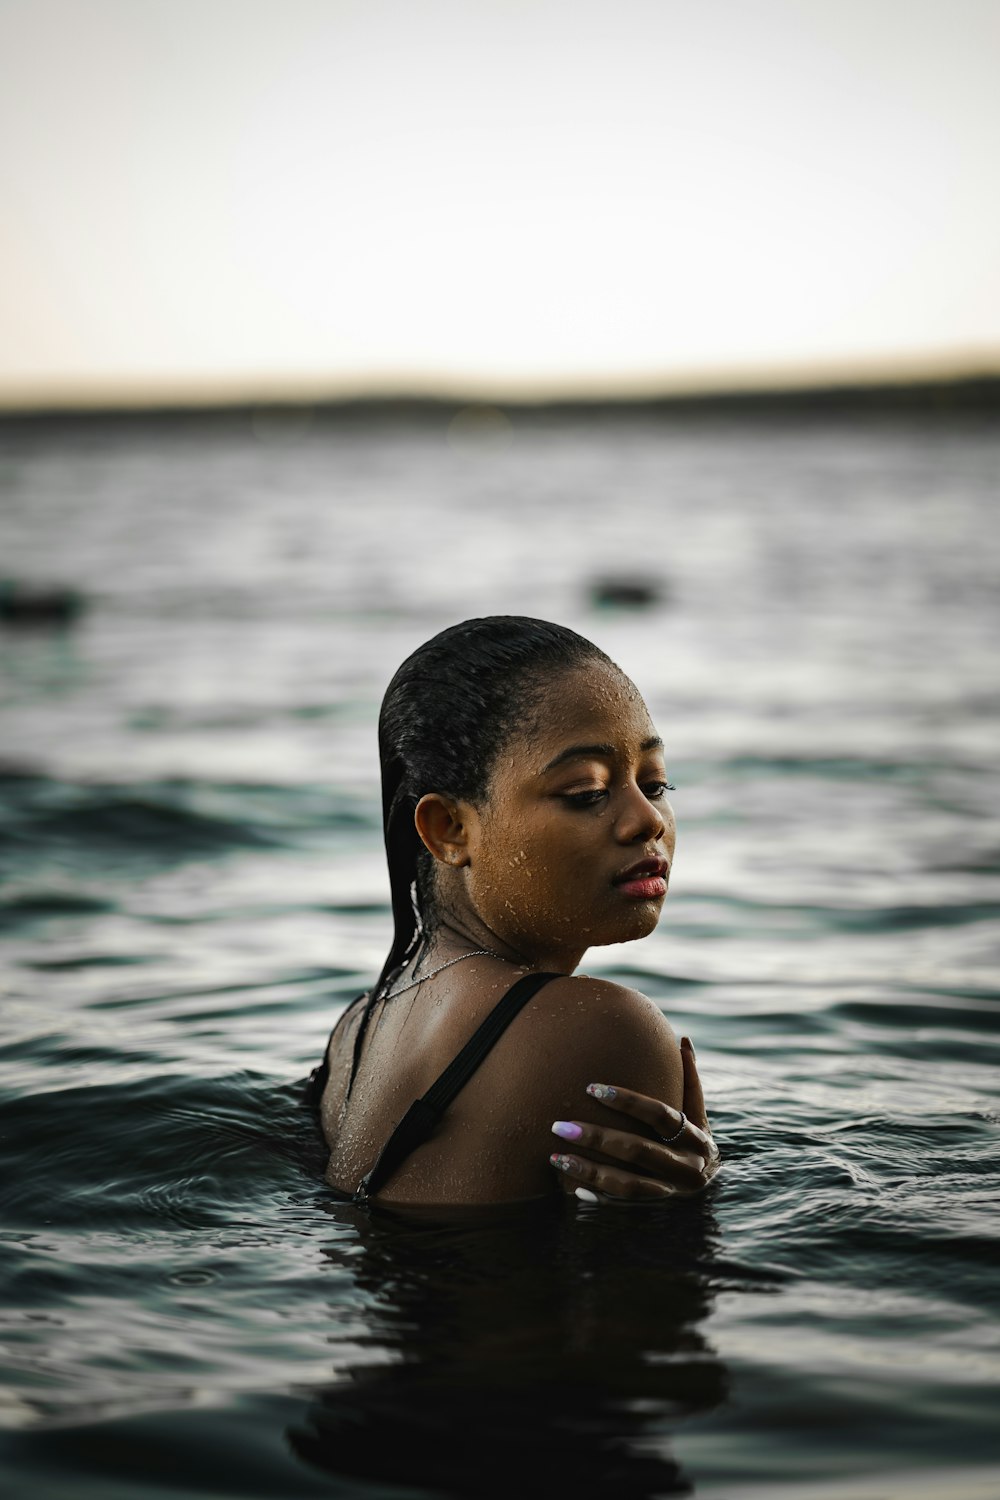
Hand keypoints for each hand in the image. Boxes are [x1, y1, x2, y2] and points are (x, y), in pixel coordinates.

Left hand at [548, 1036, 719, 1202]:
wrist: (710, 1189)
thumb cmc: (694, 1140)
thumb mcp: (699, 1115)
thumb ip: (690, 1081)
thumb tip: (683, 1040)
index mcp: (697, 1139)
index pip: (659, 1114)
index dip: (627, 1100)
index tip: (591, 1088)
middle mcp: (687, 1169)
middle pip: (637, 1150)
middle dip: (596, 1137)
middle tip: (559, 1125)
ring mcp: (670, 1194)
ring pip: (627, 1185)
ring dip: (589, 1170)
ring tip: (555, 1156)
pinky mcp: (655, 1212)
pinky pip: (622, 1206)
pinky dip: (597, 1196)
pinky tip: (570, 1186)